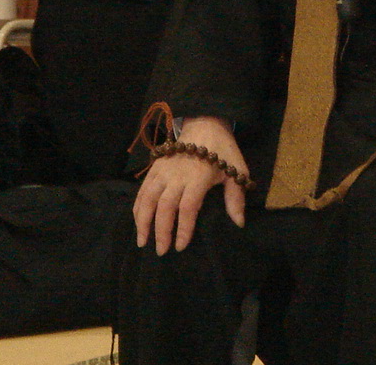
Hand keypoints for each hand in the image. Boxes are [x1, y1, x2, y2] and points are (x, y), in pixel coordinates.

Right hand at [133, 117, 248, 254]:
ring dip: (143, 221)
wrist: (204, 123)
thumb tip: (238, 223)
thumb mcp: (236, 169)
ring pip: (147, 198)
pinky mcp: (154, 167)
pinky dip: (137, 206)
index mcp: (198, 177)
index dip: (183, 228)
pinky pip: (142, 189)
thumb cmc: (222, 149)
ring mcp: (163, 171)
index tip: (180, 246)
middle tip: (160, 251)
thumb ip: (235, 197)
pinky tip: (137, 221)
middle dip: (160, 231)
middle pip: (164, 206)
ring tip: (142, 241)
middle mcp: (177, 175)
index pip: (187, 207)